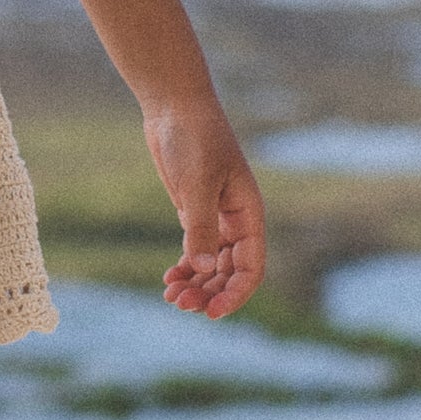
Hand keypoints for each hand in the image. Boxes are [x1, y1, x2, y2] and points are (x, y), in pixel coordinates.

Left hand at [148, 102, 266, 320]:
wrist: (174, 107)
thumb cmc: (194, 138)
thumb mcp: (197, 183)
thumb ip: (200, 226)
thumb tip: (202, 267)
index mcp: (249, 214)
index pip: (251, 267)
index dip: (235, 294)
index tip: (211, 312)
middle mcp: (236, 220)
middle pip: (230, 271)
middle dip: (209, 291)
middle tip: (179, 304)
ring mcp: (215, 217)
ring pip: (211, 265)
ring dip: (196, 283)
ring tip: (170, 295)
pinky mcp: (193, 212)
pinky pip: (195, 250)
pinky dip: (185, 267)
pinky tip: (169, 278)